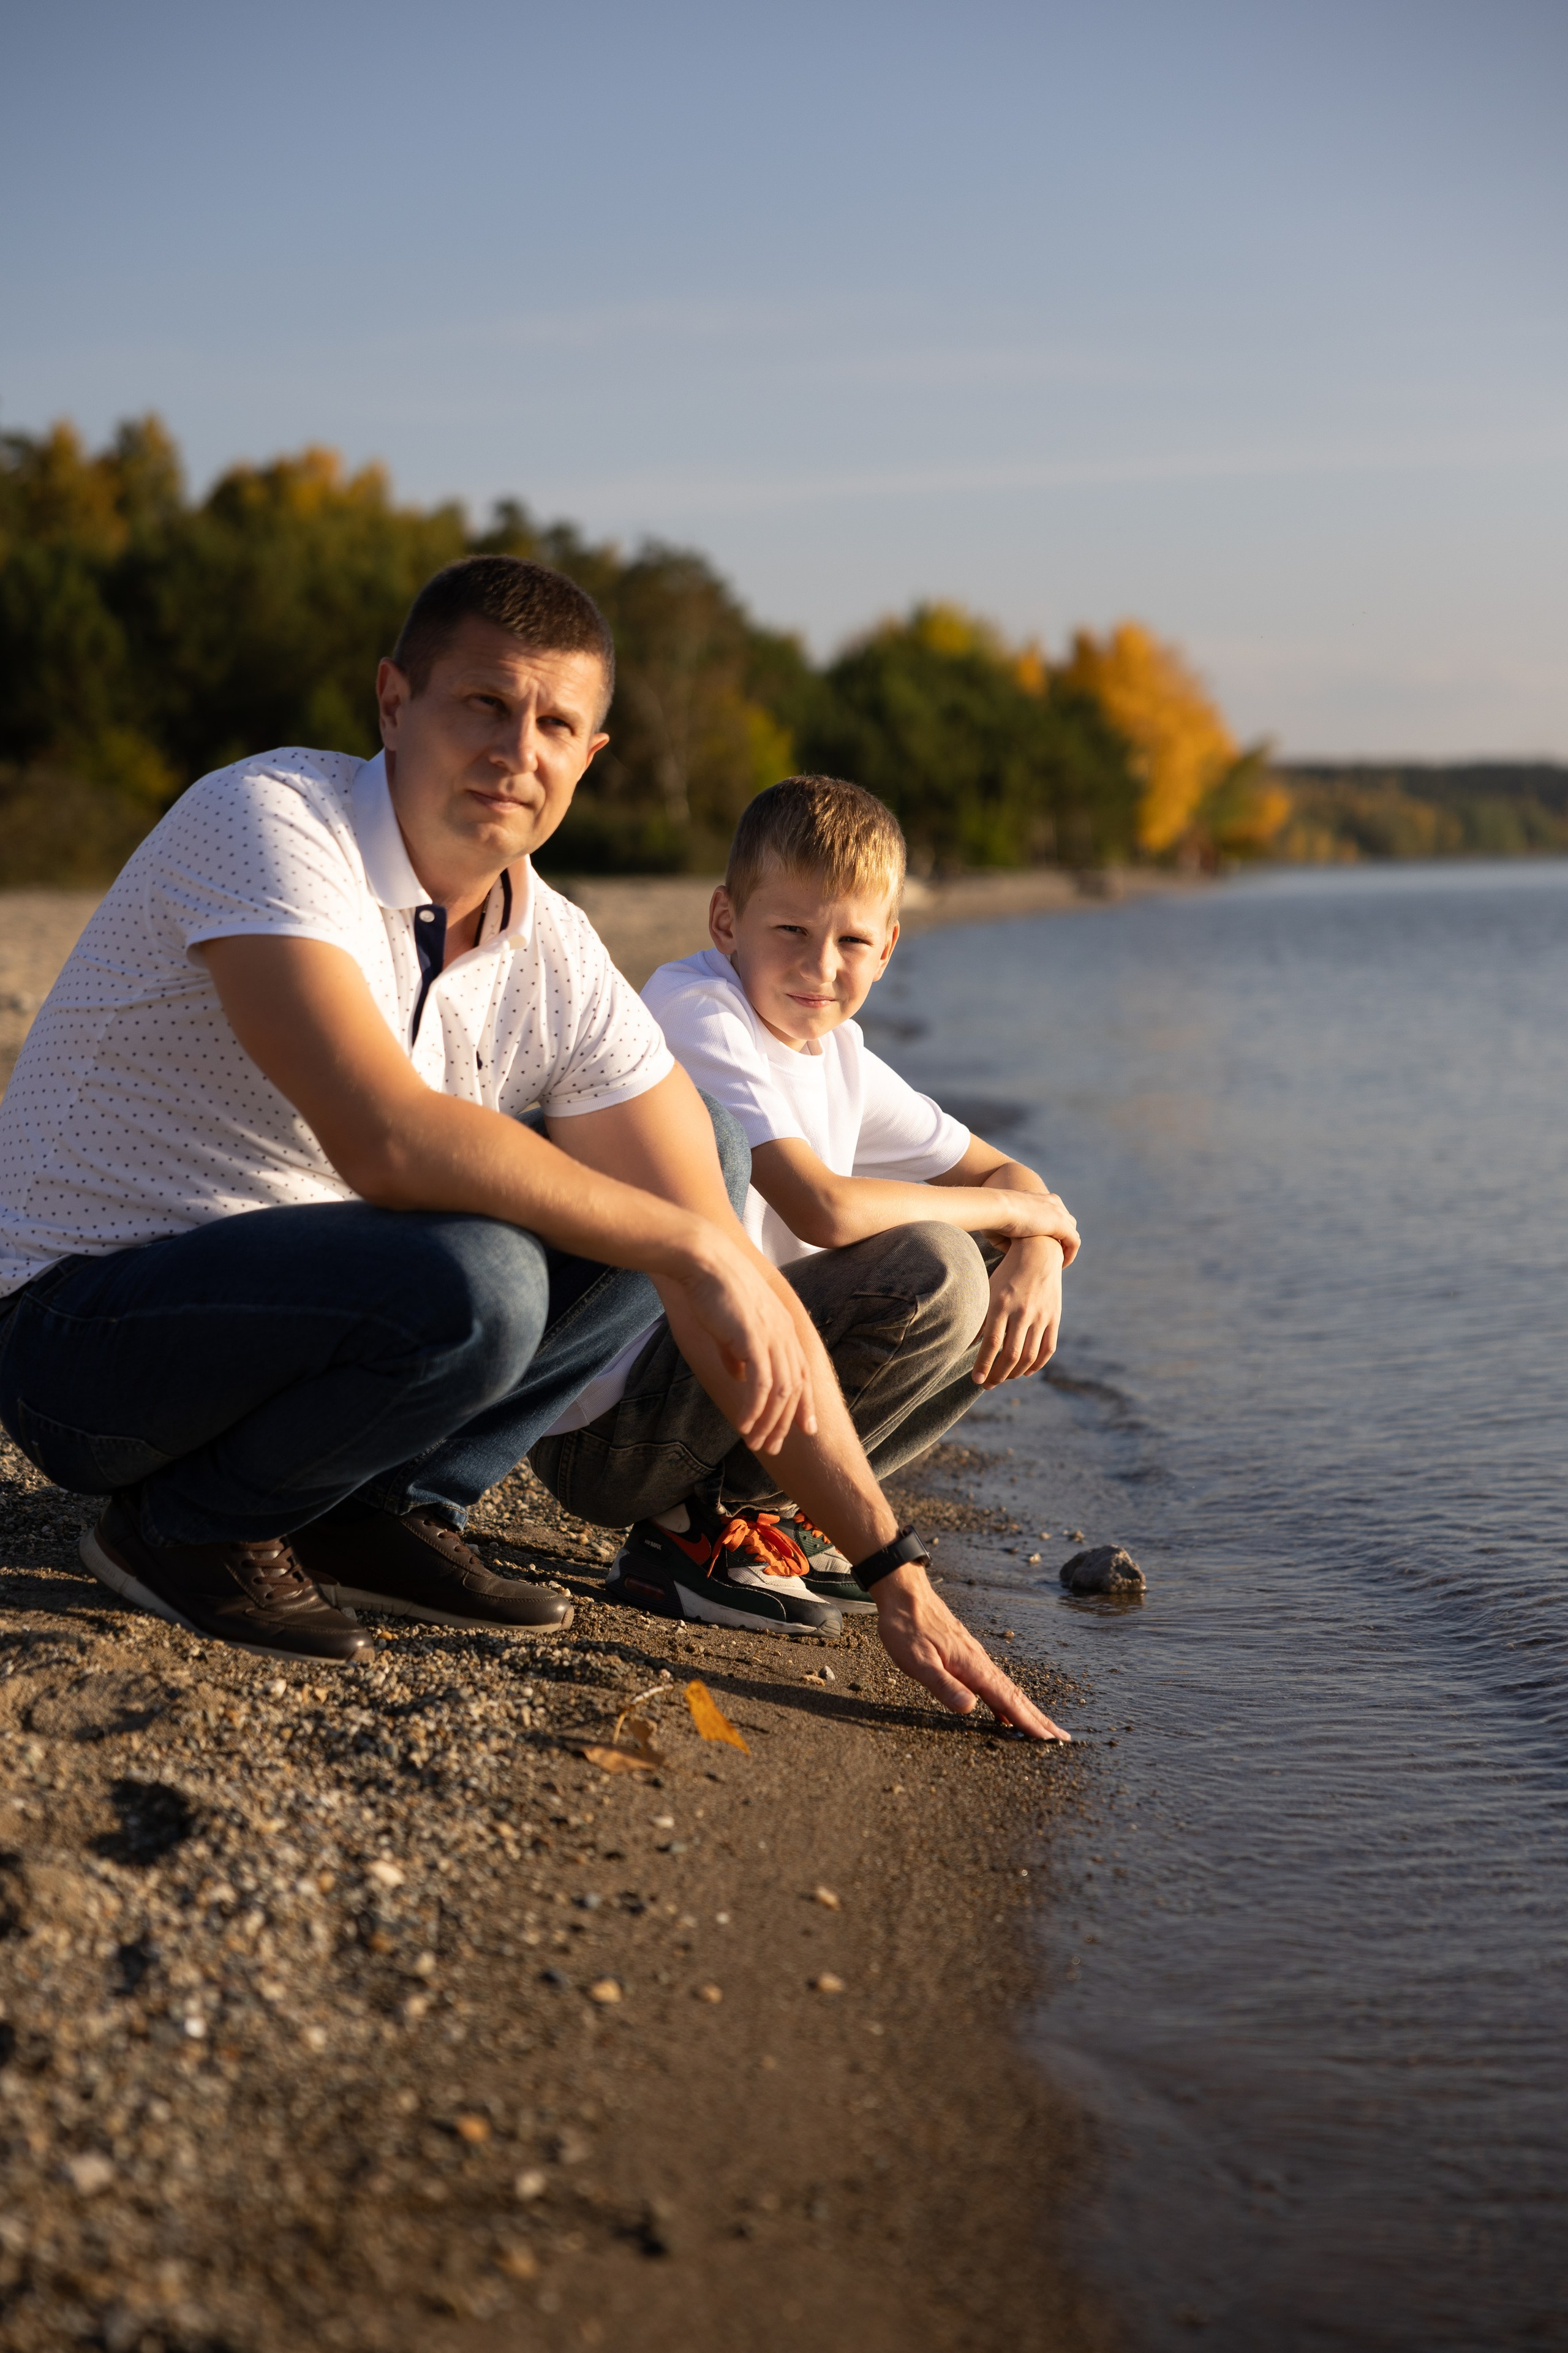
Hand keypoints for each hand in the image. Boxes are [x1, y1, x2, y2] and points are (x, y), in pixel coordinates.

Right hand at [667, 1236, 818, 1455]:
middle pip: (795, 1389)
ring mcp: (772, 1337)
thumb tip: (737, 1375)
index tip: (806, 1429)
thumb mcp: (731, 1325)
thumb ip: (737, 1352)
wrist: (705, 1261)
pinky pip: (760, 1385)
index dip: (805, 1404)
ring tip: (756, 1443)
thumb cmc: (714, 1288)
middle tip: (773, 1447)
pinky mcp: (754, 1340)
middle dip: (785, 1422)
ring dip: (768, 1422)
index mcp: (784, 1328)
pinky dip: (754, 1409)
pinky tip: (744, 1425)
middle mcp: (785, 1334)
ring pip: (780, 1392)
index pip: (802, 1374)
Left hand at [873, 1565, 1070, 1740]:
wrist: (906, 1594)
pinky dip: (1006, 1699)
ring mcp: (976, 1658)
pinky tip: (1003, 1711)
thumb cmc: (907, 1628)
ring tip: (1043, 1728)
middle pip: (1015, 1695)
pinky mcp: (968, 1655)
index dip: (1027, 1721)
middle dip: (1039, 1718)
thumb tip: (971, 1708)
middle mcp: (980, 1662)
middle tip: (1062, 1738)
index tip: (1048, 1739)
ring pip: (1008, 1689)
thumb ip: (943, 1685)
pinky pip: (995, 1682)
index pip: (1006, 1700)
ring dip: (1027, 1710)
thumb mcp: (917, 1661)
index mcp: (972, 1667)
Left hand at [973, 1239, 1062, 1386]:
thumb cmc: (1007, 1273)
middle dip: (998, 1375)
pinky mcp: (1055, 1317)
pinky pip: (1048, 1349)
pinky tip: (1025, 1371)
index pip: (991, 1343)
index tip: (976, 1380)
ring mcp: (1041, 1315)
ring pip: (1029, 1356)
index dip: (983, 1365)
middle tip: (988, 1384)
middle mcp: (1022, 1311)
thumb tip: (968, 1345)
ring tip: (1004, 1378)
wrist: (1039, 1252)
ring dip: (1015, 1373)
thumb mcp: (988, 1289)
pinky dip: (1037, 1365)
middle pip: (1011, 1354)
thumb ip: (979, 1317)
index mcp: (1001, 1303)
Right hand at [980, 1188, 1079, 1265]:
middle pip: (1065, 1221)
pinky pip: (1074, 1243)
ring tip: (1058, 1263)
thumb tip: (1010, 1250)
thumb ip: (1010, 1236)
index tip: (1043, 1245)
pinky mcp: (1062, 1225)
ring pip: (1071, 1232)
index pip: (1052, 1213)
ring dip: (1066, 1248)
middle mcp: (1052, 1203)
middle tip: (1053, 1255)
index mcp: (1039, 1198)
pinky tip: (1061, 1266)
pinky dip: (1070, 1255)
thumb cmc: (993, 1216)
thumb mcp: (1002, 1224)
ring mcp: (1059, 1213)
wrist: (998, 1208)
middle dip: (1061, 1238)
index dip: (1050, 1230)